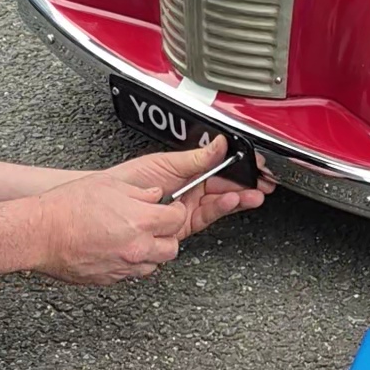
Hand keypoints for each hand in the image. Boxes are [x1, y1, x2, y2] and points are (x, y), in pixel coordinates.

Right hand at [34, 176, 189, 284]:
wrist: (39, 233)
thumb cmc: (66, 207)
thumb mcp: (108, 185)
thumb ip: (138, 191)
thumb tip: (154, 194)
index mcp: (139, 221)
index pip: (176, 220)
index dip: (175, 211)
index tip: (171, 208)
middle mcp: (135, 247)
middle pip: (171, 247)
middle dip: (167, 235)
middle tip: (157, 224)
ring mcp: (122, 266)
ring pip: (154, 265)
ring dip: (151, 252)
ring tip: (137, 238)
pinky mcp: (108, 279)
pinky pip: (131, 274)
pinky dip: (131, 263)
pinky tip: (119, 249)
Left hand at [107, 136, 272, 235]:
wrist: (106, 207)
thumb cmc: (128, 182)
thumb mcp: (164, 163)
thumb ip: (195, 157)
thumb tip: (219, 143)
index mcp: (187, 171)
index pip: (220, 167)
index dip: (239, 167)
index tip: (255, 164)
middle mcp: (190, 190)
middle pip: (225, 186)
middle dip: (246, 184)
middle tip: (263, 183)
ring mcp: (188, 208)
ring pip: (220, 202)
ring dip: (239, 198)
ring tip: (251, 194)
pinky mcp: (183, 226)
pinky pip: (208, 216)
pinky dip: (222, 208)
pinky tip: (232, 201)